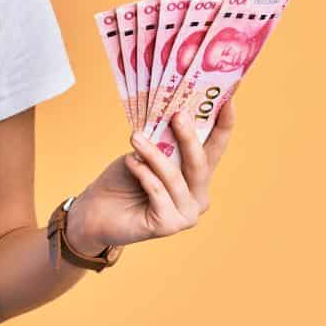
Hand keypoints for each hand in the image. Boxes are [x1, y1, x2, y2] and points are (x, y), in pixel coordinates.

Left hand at [68, 89, 238, 250]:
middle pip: (200, 163)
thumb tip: (174, 115)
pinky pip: (158, 192)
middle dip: (189, 137)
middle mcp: (198, 195)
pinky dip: (143, 174)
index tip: (229, 100)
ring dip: (153, 155)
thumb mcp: (145, 152)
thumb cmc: (123, 178)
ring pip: (174, 177)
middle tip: (178, 114)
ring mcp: (186, 213)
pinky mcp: (169, 225)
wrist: (97, 210)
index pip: (215, 148)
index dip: (224, 124)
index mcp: (196, 175)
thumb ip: (163, 141)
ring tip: (135, 137)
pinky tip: (130, 162)